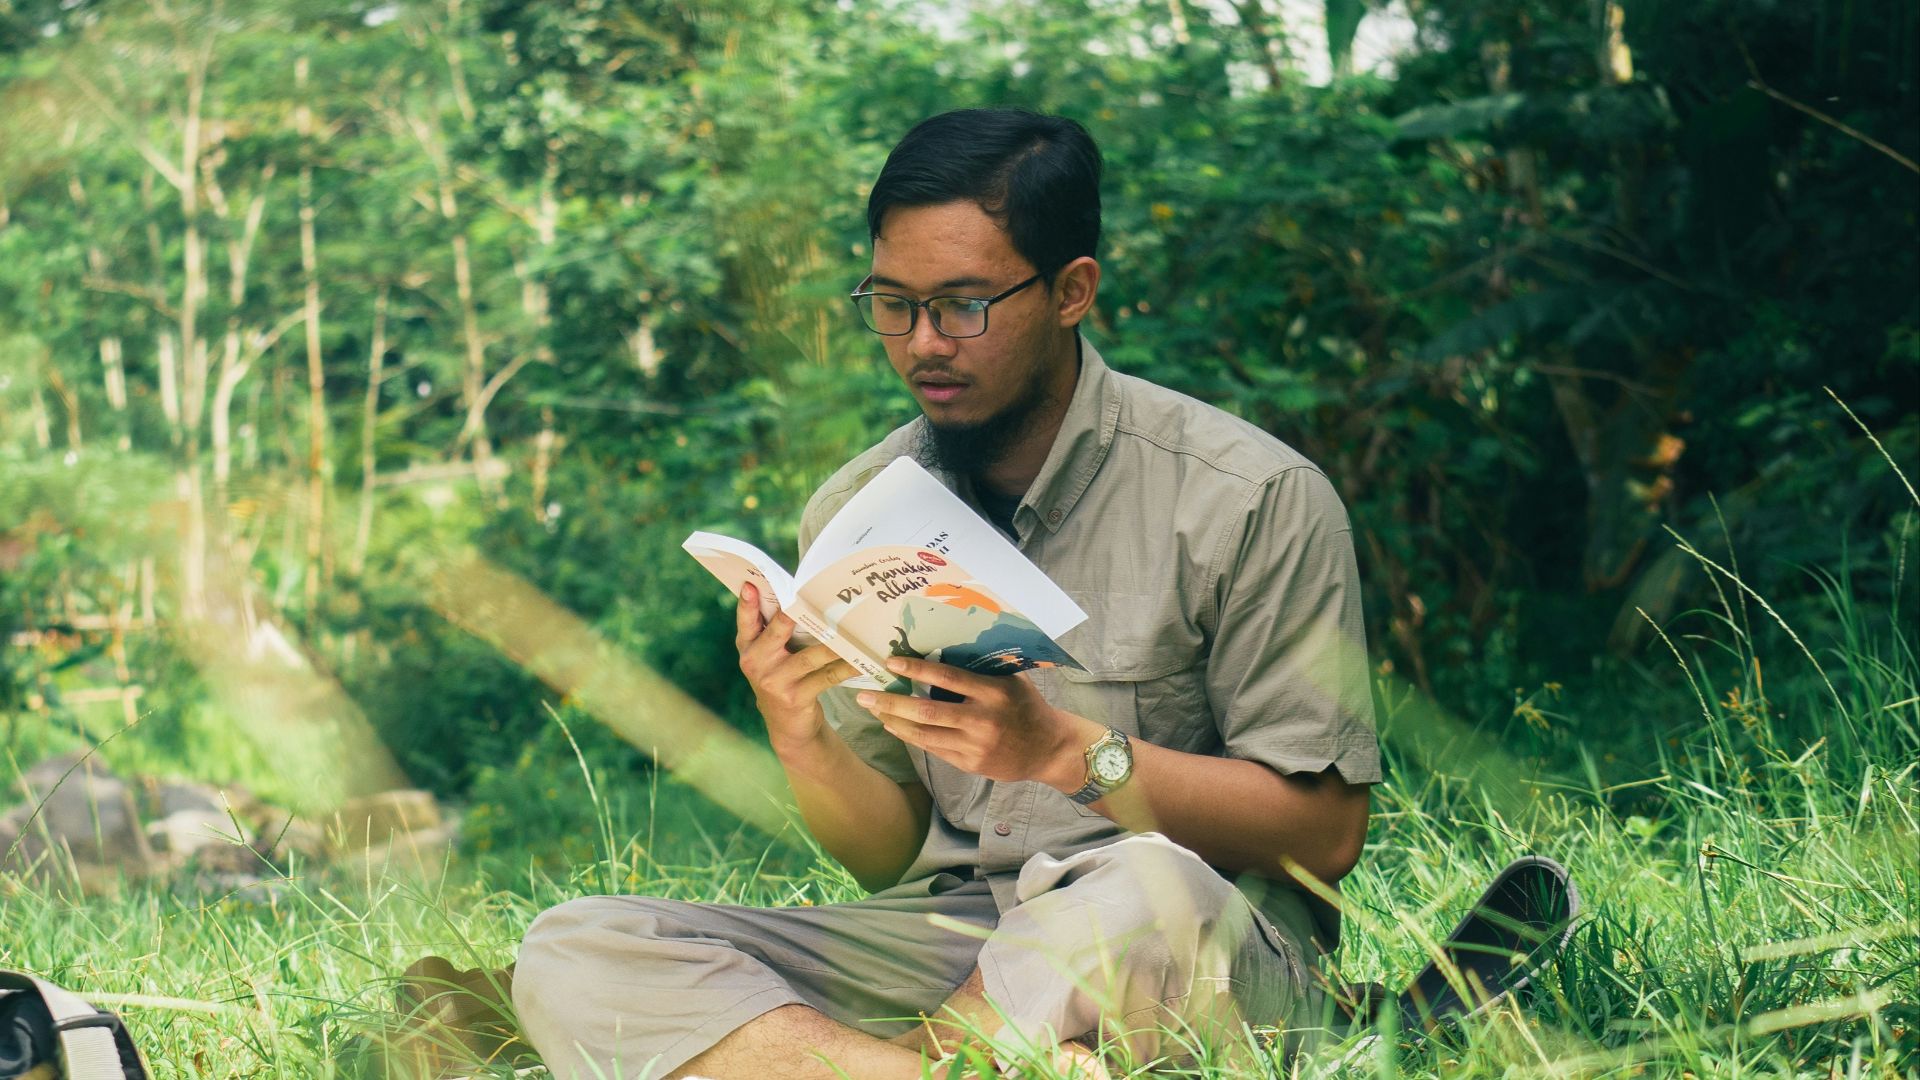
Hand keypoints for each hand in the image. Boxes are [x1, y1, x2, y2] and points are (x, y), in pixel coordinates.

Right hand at [735, 583, 858, 751]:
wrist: (787, 726)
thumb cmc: (782, 678)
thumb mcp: (768, 657)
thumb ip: (773, 631)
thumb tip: (797, 593)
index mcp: (748, 647)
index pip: (746, 620)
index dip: (746, 603)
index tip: (750, 584)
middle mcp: (756, 662)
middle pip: (779, 629)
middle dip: (796, 613)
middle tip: (813, 597)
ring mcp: (775, 681)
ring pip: (810, 655)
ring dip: (835, 643)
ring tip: (853, 630)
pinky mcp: (795, 697)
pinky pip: (827, 676)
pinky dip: (846, 667)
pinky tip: (861, 661)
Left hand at [856, 656, 1103, 788]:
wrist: (1048, 748)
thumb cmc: (1026, 706)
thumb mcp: (1010, 680)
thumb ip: (980, 670)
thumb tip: (940, 650)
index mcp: (994, 692)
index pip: (947, 678)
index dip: (916, 670)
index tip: (890, 662)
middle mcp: (983, 720)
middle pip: (926, 711)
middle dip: (890, 702)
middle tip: (863, 694)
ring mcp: (975, 745)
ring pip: (924, 734)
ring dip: (894, 721)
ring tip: (872, 709)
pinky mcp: (970, 764)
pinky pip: (932, 749)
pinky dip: (910, 737)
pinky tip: (894, 726)